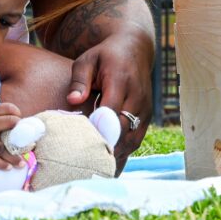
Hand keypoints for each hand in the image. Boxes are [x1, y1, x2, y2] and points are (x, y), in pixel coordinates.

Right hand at [0, 103, 24, 169]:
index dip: (17, 115)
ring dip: (14, 157)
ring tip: (22, 163)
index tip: (21, 123)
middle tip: (28, 143)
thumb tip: (15, 122)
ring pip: (2, 148)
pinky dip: (0, 164)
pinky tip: (8, 168)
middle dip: (21, 134)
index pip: (8, 109)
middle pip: (9, 125)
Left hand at [66, 30, 153, 172]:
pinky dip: (123, 152)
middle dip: (105, 147)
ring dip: (115, 154)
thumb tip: (73, 100)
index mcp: (121, 80)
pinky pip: (136, 139)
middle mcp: (137, 96)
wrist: (134, 49)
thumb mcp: (86, 60)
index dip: (98, 129)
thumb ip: (79, 80)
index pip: (111, 111)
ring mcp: (145, 108)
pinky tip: (108, 164)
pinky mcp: (147, 117)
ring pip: (132, 139)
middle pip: (123, 130)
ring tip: (95, 170)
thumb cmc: (104, 56)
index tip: (81, 144)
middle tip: (84, 165)